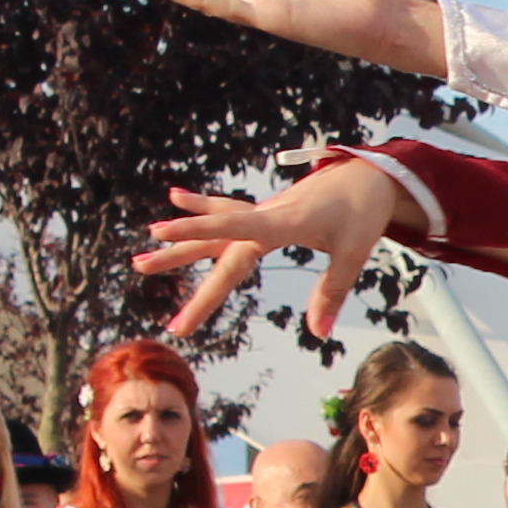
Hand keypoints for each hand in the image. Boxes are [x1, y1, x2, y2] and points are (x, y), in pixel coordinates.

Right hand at [142, 161, 408, 346]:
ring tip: (141, 256)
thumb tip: (318, 333)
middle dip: (177, 256)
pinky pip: (227, 215)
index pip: (231, 227)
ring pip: (214, 230)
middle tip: (137, 265)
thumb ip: (332, 291)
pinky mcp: (266, 215)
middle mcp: (264, 216)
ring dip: (180, 242)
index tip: (160, 232)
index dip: (195, 229)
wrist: (370, 175)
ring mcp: (263, 215)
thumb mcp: (354, 252)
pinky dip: (203, 210)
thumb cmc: (363, 212)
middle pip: (215, 241)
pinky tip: (177, 200)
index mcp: (282, 221)